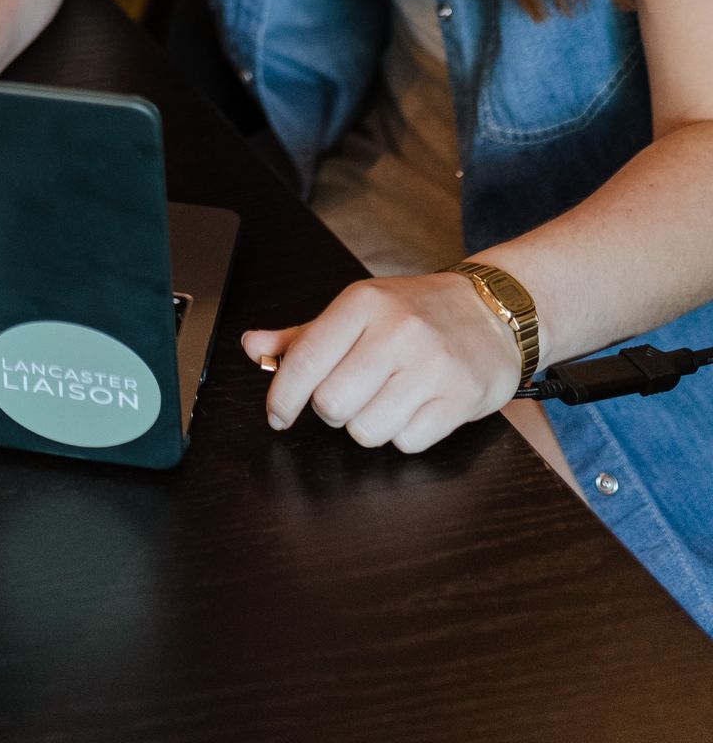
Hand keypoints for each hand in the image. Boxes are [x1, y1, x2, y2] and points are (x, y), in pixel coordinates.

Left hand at [242, 271, 522, 452]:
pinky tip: (415, 407)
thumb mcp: (356, 311)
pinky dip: (404, 435)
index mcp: (362, 302)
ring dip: (367, 425)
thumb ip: (302, 336)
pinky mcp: (461, 398)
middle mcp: (396, 331)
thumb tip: (253, 348)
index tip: (278, 414)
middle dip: (331, 410)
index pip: (305, 361)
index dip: (282, 397)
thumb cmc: (414, 313)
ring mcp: (431, 365)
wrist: (492, 312)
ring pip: (366, 430)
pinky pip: (408, 443)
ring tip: (385, 398)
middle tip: (348, 394)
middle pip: (331, 404)